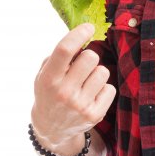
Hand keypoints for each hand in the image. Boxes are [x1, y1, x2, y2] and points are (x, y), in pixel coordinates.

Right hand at [30, 23, 115, 152]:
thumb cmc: (50, 92)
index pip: (65, 50)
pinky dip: (103, 89)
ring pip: (103, 71)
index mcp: (49, 79)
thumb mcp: (44, 74)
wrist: (52, 128)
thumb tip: (81, 36)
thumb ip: (59, 56)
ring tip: (86, 82)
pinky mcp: (95, 114)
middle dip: (89, 56)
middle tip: (82, 65)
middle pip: (91, 57)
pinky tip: (91, 95)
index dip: (79, 34)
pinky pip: (110, 88)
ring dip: (96, 73)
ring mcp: (80, 105)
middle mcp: (64, 92)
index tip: (89, 27)